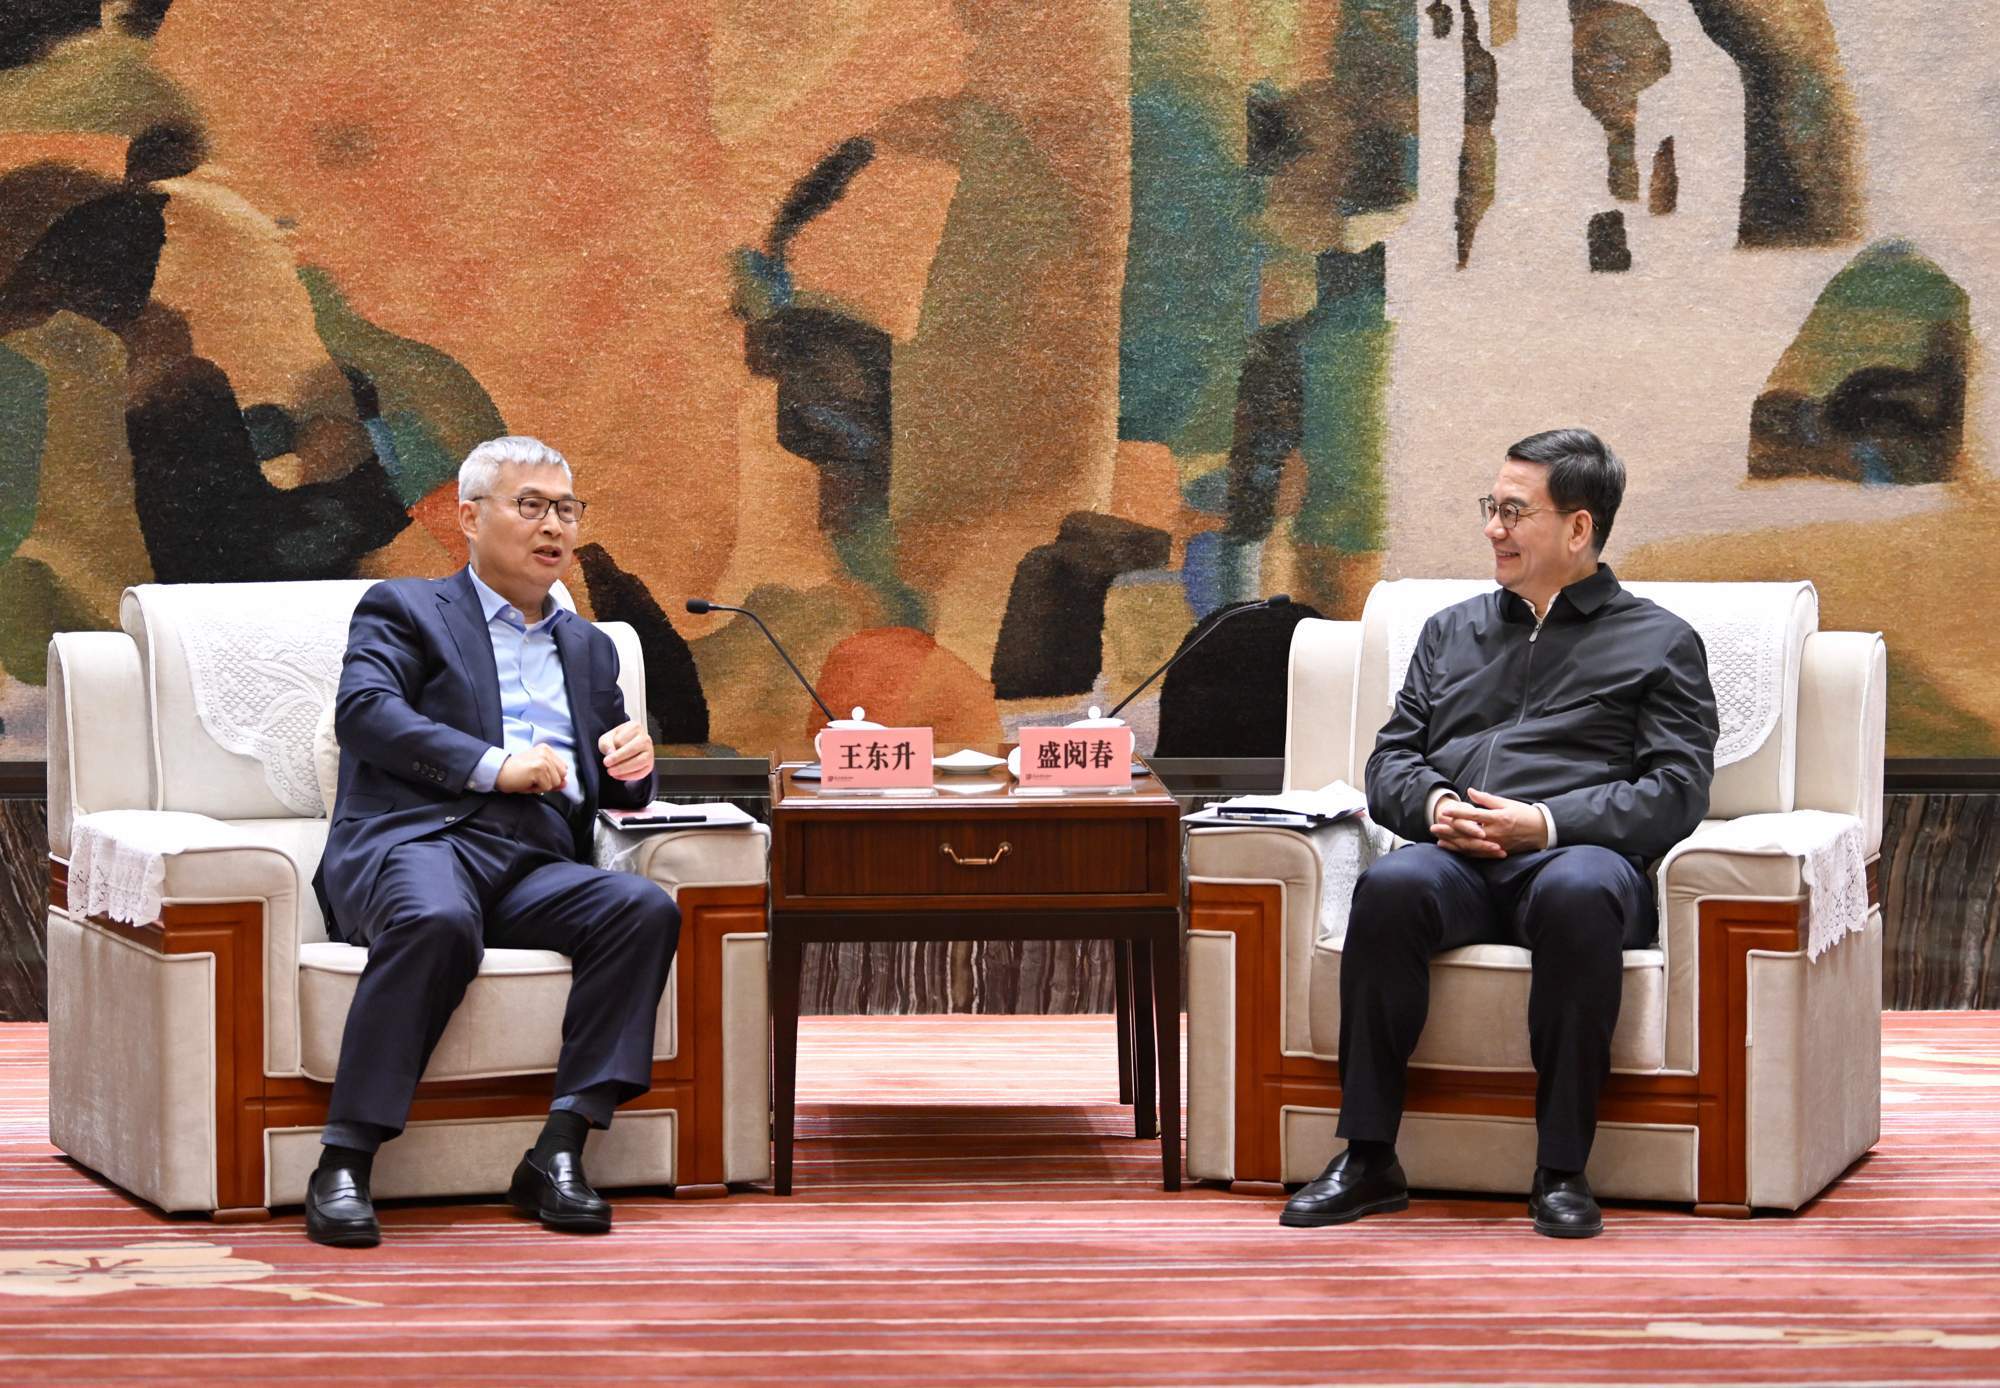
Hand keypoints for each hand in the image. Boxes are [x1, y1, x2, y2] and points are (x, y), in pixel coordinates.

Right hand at [495, 744, 568, 793]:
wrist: (498, 773)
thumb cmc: (516, 774)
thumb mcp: (538, 774)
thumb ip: (554, 778)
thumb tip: (565, 783)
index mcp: (547, 749)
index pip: (563, 769)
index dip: (551, 777)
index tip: (536, 774)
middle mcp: (546, 752)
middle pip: (561, 777)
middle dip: (548, 782)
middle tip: (532, 777)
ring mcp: (543, 760)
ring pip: (555, 783)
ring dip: (541, 786)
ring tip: (529, 779)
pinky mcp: (538, 769)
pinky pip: (546, 788)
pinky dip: (536, 789)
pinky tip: (526, 782)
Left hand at [598, 719, 652, 781]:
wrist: (624, 747)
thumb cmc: (616, 741)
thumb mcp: (606, 738)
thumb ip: (606, 744)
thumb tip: (611, 753)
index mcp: (635, 728)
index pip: (621, 740)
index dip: (612, 748)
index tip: (607, 754)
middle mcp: (645, 739)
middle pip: (632, 750)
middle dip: (618, 759)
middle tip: (607, 764)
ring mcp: (650, 752)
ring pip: (639, 762)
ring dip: (623, 769)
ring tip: (611, 771)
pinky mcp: (650, 764)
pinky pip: (641, 773)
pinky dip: (629, 776)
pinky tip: (619, 775)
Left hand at [1433, 787, 1547, 857]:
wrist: (1542, 830)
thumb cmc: (1524, 814)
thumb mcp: (1506, 803)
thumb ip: (1486, 799)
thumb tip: (1470, 791)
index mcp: (1498, 818)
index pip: (1473, 816)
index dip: (1457, 814)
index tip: (1444, 811)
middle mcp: (1496, 833)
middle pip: (1468, 833)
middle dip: (1449, 831)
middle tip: (1433, 827)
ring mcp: (1496, 845)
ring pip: (1471, 846)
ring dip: (1454, 843)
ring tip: (1439, 840)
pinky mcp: (1498, 852)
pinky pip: (1478, 854)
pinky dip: (1465, 852)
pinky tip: (1454, 849)